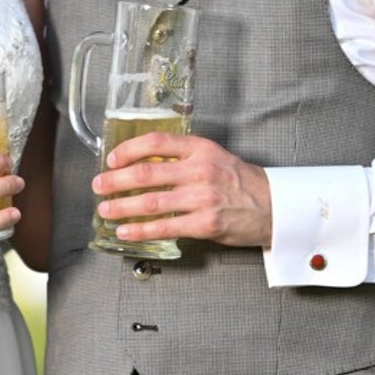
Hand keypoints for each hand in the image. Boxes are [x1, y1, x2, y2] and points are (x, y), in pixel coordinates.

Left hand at [94, 130, 271, 247]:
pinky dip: (140, 230)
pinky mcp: (205, 224)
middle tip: (99, 185)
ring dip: (121, 207)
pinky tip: (125, 231)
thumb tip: (146, 165)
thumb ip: (185, 159)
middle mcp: (200, 171)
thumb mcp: (216, 158)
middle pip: (146, 173)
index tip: (112, 159)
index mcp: (201, 149)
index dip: (129, 149)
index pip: (156, 143)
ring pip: (150, 202)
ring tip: (105, 210)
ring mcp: (202, 198)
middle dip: (116, 180)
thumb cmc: (242, 183)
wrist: (275, 208)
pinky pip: (165, 227)